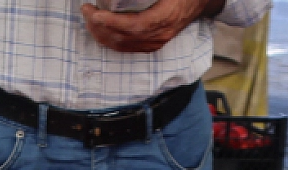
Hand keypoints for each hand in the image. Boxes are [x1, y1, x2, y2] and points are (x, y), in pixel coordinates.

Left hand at [81, 0, 224, 52]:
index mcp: (165, 17)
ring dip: (102, 34)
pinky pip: (128, 47)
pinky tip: (101, 31)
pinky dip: (111, 40)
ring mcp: (156, 42)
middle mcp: (160, 34)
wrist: (200, 2)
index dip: (112, 22)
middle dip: (100, 26)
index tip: (96, 13)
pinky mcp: (153, 44)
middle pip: (124, 37)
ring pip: (124, 44)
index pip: (133, 25)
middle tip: (86, 11)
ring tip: (89, 20)